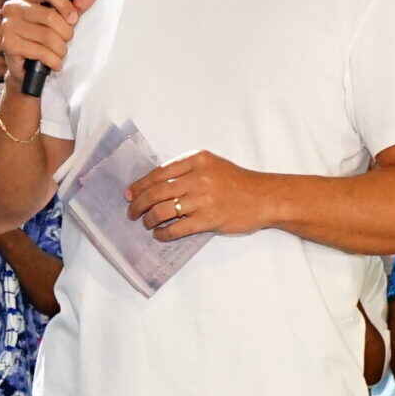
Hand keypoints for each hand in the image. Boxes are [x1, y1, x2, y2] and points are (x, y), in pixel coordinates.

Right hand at [0, 0, 99, 84]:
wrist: (25, 64)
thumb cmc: (42, 36)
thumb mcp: (61, 17)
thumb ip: (77, 4)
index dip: (65, 4)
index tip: (73, 18)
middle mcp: (13, 6)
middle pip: (50, 16)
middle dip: (65, 33)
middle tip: (66, 40)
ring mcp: (9, 25)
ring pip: (47, 36)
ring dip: (60, 49)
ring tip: (59, 52)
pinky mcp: (9, 44)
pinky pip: (40, 51)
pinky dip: (53, 60)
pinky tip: (54, 62)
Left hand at [124, 150, 268, 240]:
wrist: (264, 197)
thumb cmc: (238, 182)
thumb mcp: (213, 165)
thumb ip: (187, 170)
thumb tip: (156, 185)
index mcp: (197, 160)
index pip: (159, 173)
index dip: (140, 185)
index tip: (129, 194)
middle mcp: (198, 177)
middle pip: (156, 191)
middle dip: (138, 204)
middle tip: (132, 212)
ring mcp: (203, 199)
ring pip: (163, 210)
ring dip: (149, 219)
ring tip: (146, 224)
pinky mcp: (208, 219)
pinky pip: (176, 228)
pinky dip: (163, 233)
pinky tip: (160, 234)